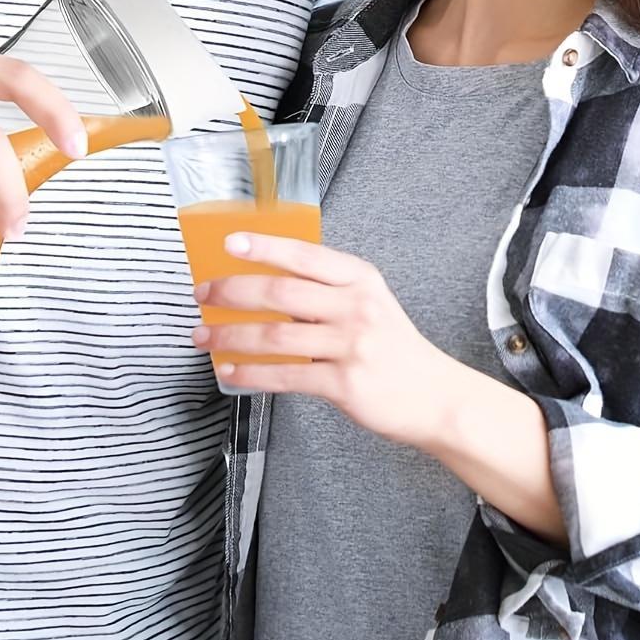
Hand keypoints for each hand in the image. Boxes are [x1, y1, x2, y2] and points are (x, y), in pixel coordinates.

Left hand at [192, 232, 445, 444]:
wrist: (436, 397)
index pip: (304, 255)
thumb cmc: (394, 347)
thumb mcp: (368, 303)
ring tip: (204, 337)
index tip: (229, 243)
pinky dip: (252, 373)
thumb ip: (325, 291)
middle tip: (203, 294)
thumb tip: (264, 284)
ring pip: (276, 335)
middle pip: (281, 292)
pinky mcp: (344, 383)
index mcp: (359, 278)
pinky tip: (231, 372)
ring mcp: (350, 345)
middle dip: (233, 291)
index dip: (264, 246)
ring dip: (231, 336)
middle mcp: (355, 307)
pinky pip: (286, 376)